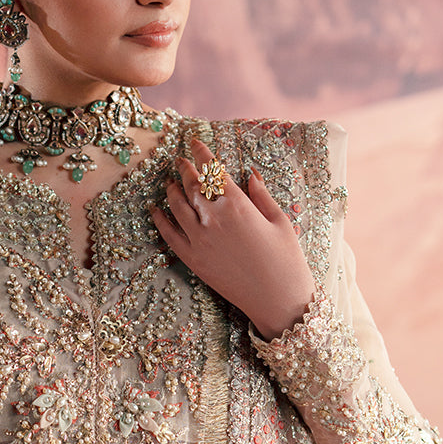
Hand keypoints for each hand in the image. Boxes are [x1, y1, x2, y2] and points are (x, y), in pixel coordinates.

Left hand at [150, 138, 315, 340]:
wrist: (277, 299)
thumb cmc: (286, 260)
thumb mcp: (280, 221)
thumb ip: (262, 195)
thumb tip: (250, 174)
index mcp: (238, 205)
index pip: (213, 170)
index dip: (202, 153)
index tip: (195, 143)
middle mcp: (214, 219)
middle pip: (192, 185)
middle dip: (184, 169)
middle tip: (180, 160)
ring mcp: (200, 240)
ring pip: (177, 206)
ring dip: (171, 190)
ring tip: (169, 182)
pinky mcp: (193, 260)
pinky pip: (169, 235)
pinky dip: (160, 219)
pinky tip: (155, 210)